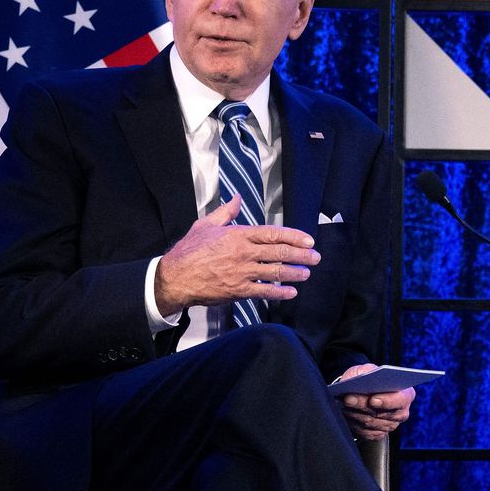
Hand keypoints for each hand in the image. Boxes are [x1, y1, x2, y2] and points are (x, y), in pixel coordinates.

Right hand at [154, 197, 320, 315]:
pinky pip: (264, 291)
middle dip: (301, 255)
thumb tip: (237, 198)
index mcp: (237, 235)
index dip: (293, 237)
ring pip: (275, 272)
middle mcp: (243, 253)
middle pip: (279, 252)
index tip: (308, 240)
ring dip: (294, 272)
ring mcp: (242, 272)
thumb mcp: (205, 225)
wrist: (174, 277)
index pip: (272, 234)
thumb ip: (226, 212)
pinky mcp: (238, 290)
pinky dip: (280, 292)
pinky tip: (291, 292)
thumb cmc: (188, 251)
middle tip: (315, 257)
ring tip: (307, 273)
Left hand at [336, 363, 414, 440]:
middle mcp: (401, 412)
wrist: (362, 394)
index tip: (372, 400)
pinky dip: (353, 423)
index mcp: (406, 394)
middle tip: (347, 399)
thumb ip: (365, 372)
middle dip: (362, 405)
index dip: (387, 401)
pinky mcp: (378, 435)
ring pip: (370, 423)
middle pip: (381, 413)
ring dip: (354, 414)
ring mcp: (390, 425)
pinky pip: (364, 433)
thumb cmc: (367, 380)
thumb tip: (357, 381)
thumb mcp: (367, 370)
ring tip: (342, 405)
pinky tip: (345, 415)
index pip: (400, 400)